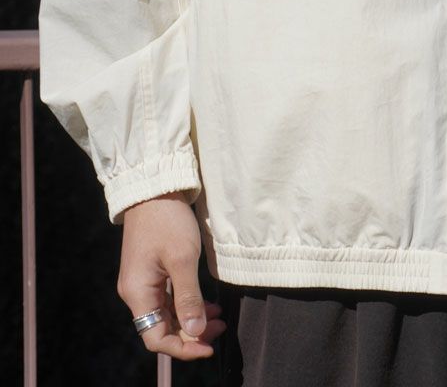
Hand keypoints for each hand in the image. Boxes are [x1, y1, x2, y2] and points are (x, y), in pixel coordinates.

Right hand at [117, 190, 226, 360]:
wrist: (155, 188)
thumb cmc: (167, 220)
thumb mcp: (183, 259)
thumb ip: (189, 298)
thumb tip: (195, 332)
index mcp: (138, 293)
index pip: (156, 338)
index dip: (182, 348)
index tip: (209, 346)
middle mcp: (137, 292)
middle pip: (162, 328)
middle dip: (191, 333)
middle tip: (220, 328)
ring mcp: (144, 281)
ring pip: (168, 313)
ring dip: (192, 319)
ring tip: (219, 317)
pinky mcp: (152, 270)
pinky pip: (168, 298)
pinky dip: (187, 304)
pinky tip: (207, 303)